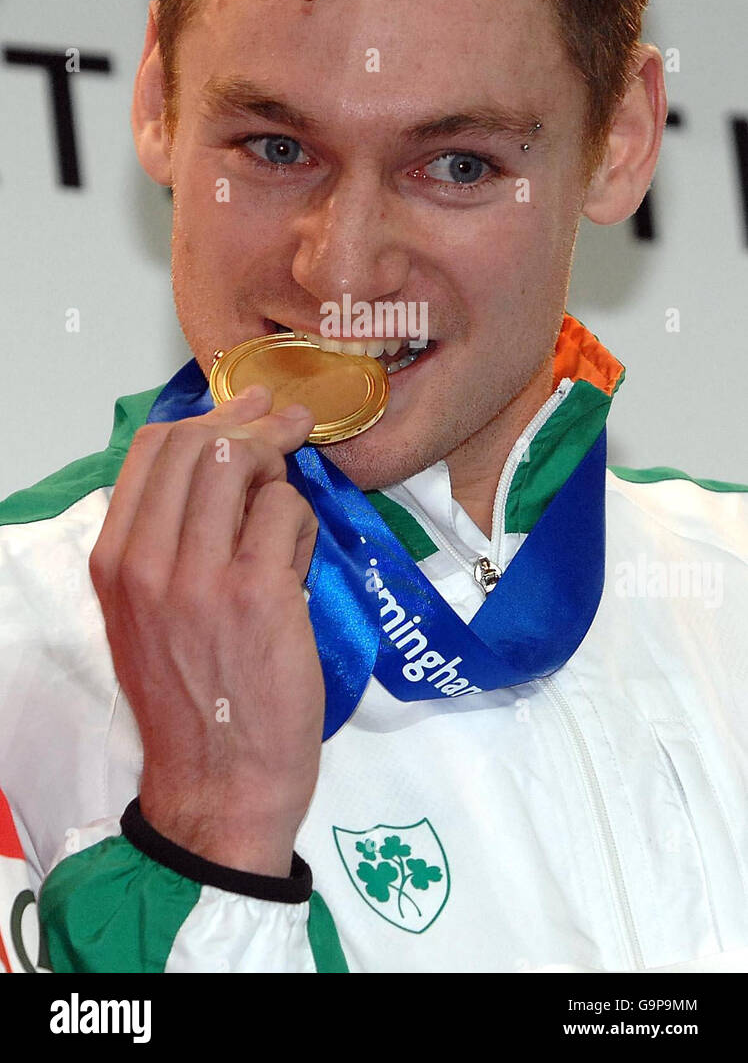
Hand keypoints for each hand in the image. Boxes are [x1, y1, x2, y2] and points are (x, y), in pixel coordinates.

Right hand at [89, 384, 320, 875]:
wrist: (218, 785)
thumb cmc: (191, 702)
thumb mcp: (147, 617)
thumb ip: (168, 542)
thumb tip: (218, 462)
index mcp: (114, 563)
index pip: (152, 450)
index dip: (209, 417)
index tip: (248, 411)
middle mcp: (147, 563)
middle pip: (200, 444)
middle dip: (255, 425)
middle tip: (291, 427)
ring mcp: (201, 577)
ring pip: (245, 467)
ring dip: (280, 481)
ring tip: (287, 528)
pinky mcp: (258, 593)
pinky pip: (287, 511)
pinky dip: (301, 524)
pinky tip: (299, 563)